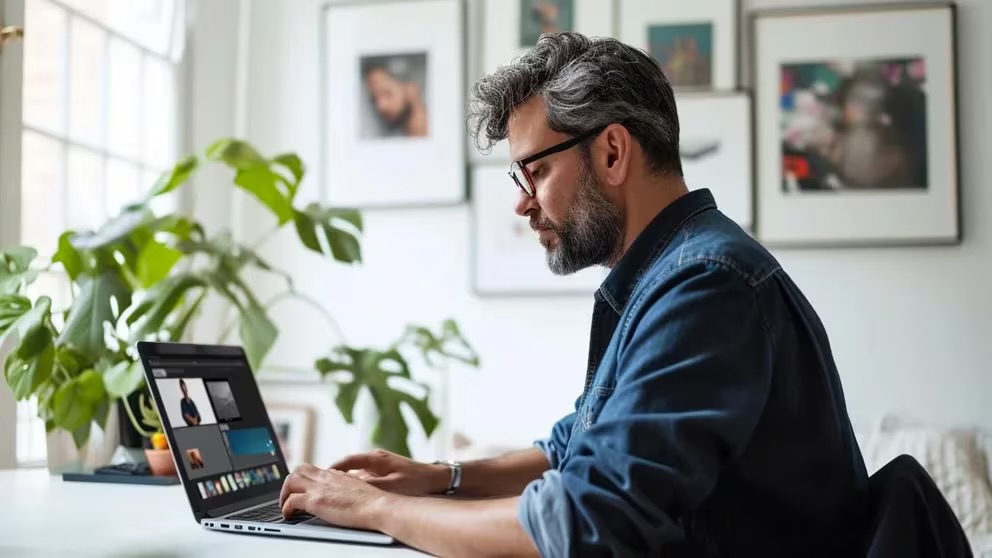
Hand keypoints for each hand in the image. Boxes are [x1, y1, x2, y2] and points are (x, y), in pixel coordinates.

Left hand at [279, 464, 387, 529]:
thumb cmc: (373, 502)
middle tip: (289, 497)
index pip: (313, 470)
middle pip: (298, 470)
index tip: (302, 489)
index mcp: (336, 475)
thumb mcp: (358, 488)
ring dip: (284, 495)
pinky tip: (289, 516)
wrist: (377, 506)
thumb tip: (342, 492)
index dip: (304, 479)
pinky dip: (286, 509)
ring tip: (286, 508)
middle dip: (290, 483)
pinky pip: (291, 501)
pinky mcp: (316, 501)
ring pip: (290, 480)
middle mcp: (325, 478)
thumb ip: (346, 487)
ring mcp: (319, 488)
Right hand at [329, 449, 449, 495]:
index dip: (334, 468)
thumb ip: (372, 486)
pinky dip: (356, 481)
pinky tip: (354, 491)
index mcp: (377, 458)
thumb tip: (352, 486)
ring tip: (335, 488)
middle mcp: (376, 458)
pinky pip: (365, 473)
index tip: (322, 475)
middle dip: (336, 473)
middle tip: (323, 483)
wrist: (437, 477)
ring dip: (346, 478)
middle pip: (349, 464)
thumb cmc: (417, 481)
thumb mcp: (393, 486)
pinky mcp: (385, 469)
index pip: (348, 460)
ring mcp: (380, 463)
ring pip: (357, 470)